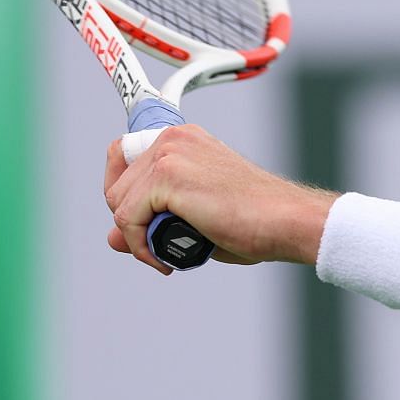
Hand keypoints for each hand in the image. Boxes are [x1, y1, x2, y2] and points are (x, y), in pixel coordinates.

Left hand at [103, 124, 334, 273]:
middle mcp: (173, 139)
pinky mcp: (168, 176)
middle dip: (131, 223)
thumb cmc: (255, 221)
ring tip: (169, 255)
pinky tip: (169, 260)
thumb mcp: (194, 220)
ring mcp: (169, 154)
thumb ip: (151, 222)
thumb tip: (112, 238)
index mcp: (183, 140)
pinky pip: (128, 219)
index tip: (143, 225)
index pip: (123, 157)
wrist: (286, 221)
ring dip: (138, 238)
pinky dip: (142, 247)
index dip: (125, 196)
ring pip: (118, 204)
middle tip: (161, 247)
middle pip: (116, 185)